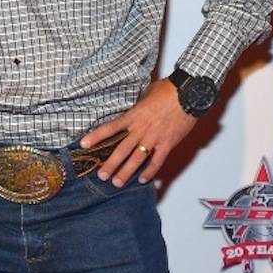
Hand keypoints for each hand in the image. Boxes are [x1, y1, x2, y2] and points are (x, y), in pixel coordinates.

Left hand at [79, 78, 197, 185]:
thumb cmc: (168, 90)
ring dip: (126, 172)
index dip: (96, 136)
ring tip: (117, 182)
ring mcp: (154, 138)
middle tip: (101, 175)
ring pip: (136, 159)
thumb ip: (137, 108)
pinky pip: (157, 161)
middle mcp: (141, 129)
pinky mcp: (168, 144)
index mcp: (133, 116)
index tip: (83, 144)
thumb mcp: (146, 95)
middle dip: (110, 164)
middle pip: (121, 149)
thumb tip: (131, 111)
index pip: (110, 127)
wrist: (189, 93)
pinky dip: (150, 171)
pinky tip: (143, 180)